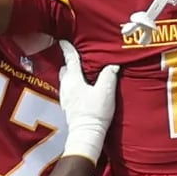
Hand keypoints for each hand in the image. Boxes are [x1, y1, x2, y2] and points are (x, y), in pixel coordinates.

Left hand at [58, 40, 118, 161]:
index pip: (70, 59)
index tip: (64, 41)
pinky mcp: (68, 106)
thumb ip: (109, 75)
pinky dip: (73, 85)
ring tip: (81, 73)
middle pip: (65, 69)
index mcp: (73, 79)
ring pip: (65, 80)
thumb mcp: (106, 91)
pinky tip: (82, 89)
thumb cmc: (95, 112)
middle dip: (69, 63)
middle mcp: (66, 86)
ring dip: (71, 75)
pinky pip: (68, 90)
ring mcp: (65, 97)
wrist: (86, 134)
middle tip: (79, 58)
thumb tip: (113, 64)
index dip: (68, 49)